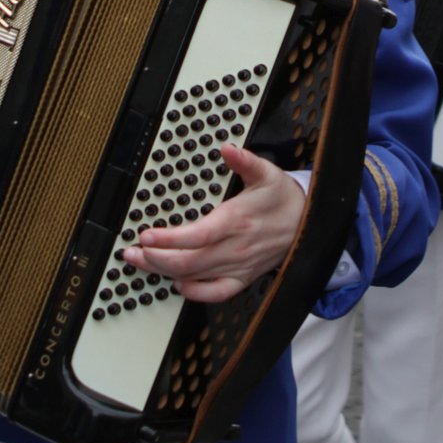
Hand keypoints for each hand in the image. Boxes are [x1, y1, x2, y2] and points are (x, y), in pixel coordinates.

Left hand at [124, 145, 305, 302]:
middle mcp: (236, 248)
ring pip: (196, 277)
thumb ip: (245, 161)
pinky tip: (177, 284)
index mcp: (237, 221)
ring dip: (165, 273)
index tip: (146, 235)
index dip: (168, 239)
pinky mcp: (243, 278)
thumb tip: (228, 149)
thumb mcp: (268, 173)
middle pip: (188, 262)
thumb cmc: (284, 200)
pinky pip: (216, 293)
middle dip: (155, 259)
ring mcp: (239, 266)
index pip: (197, 236)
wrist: (310, 225)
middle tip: (132, 253)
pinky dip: (194, 293)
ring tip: (143, 263)